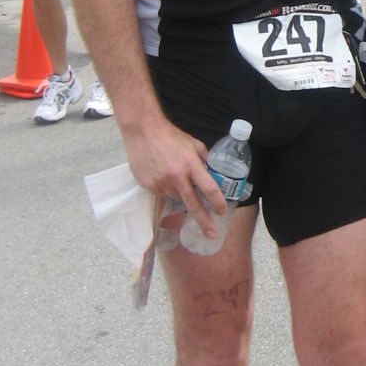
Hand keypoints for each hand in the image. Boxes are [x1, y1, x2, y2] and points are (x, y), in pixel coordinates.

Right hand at [124, 117, 227, 239]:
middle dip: (204, 221)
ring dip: (182, 195)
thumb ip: (204, 161)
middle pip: (193, 204)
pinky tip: (164, 176)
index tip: (222, 212)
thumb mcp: (194, 144)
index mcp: (191, 164)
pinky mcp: (149, 186)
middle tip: (211, 234)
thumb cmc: (171, 137)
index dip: (217, 202)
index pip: (208, 188)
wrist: (143, 131)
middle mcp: (176, 176)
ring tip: (176, 178)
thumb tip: (213, 175)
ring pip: (177, 198)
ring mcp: (161, 182)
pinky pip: (163, 194)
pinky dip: (168, 190)